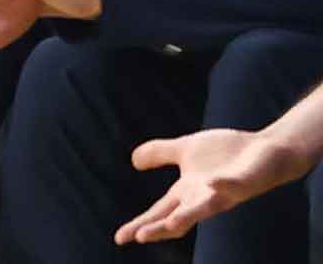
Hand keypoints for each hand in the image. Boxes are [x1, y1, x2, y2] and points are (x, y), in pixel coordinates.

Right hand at [116, 129, 311, 244]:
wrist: (267, 150)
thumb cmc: (227, 154)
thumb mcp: (185, 149)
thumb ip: (160, 153)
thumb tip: (133, 161)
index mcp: (187, 192)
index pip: (159, 212)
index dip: (140, 224)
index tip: (120, 239)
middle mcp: (203, 198)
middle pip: (177, 217)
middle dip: (159, 227)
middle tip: (139, 236)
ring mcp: (224, 192)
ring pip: (204, 210)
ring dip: (188, 217)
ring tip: (171, 225)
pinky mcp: (245, 183)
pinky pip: (233, 186)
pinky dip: (223, 186)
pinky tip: (212, 184)